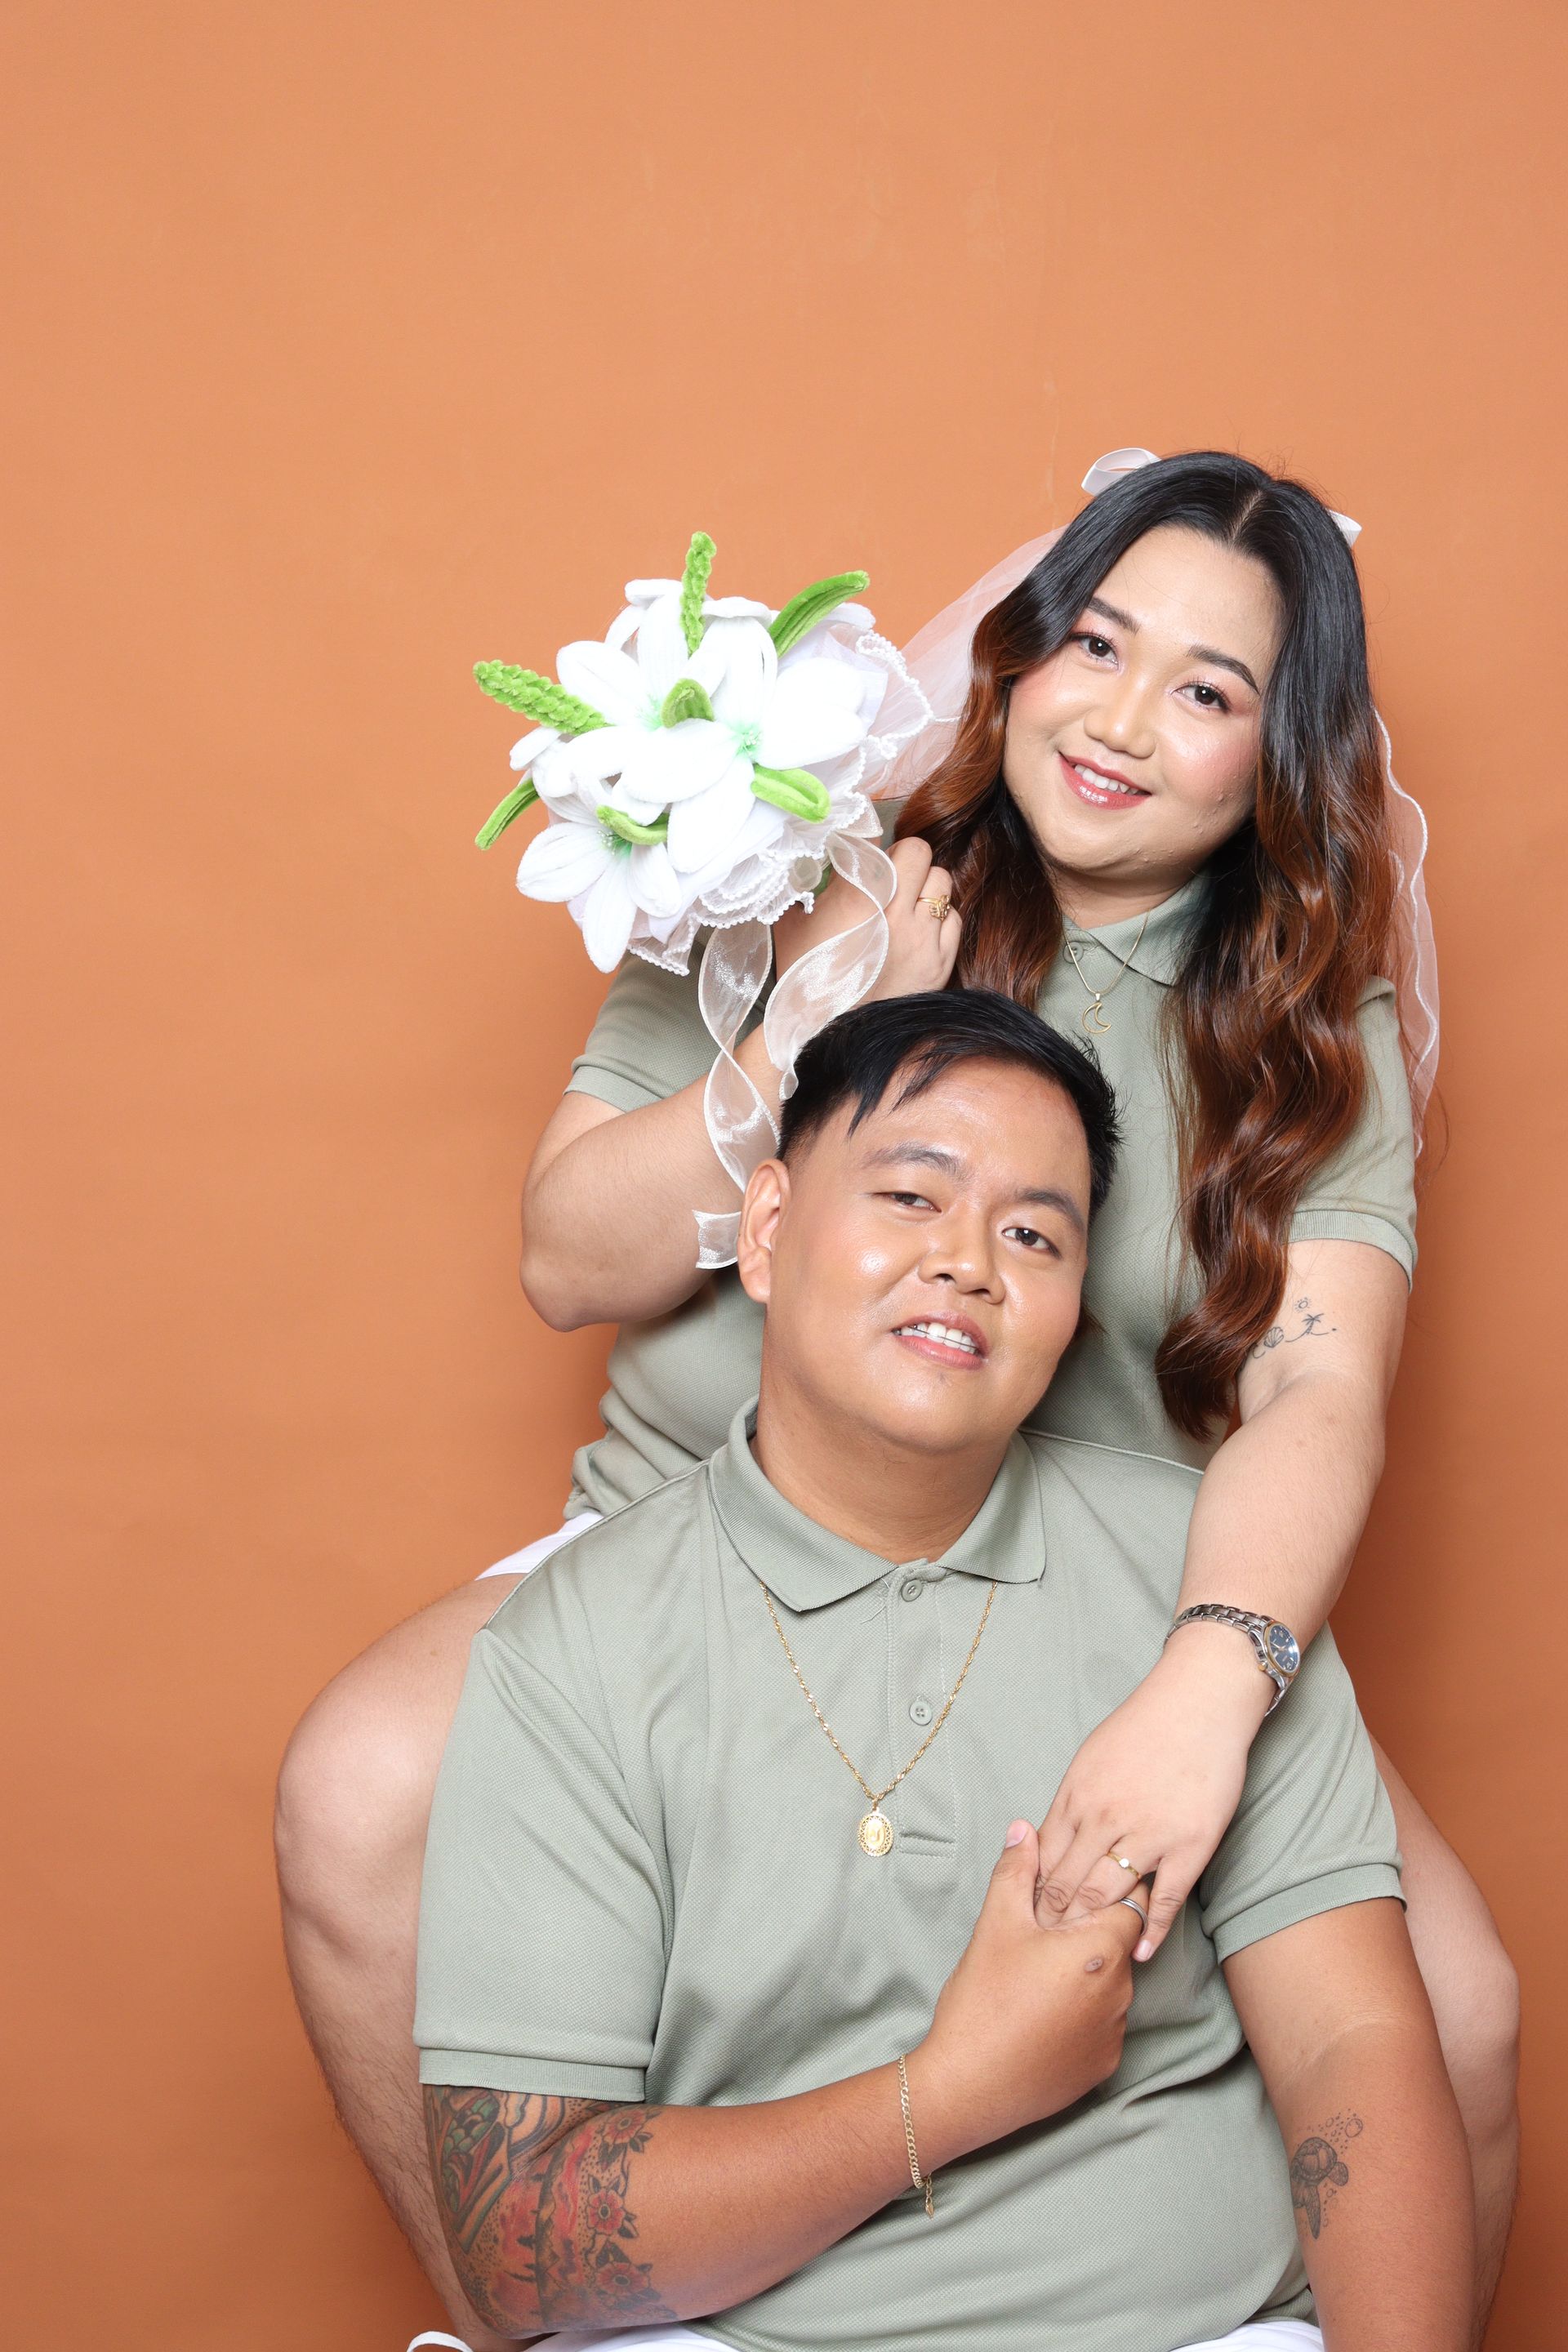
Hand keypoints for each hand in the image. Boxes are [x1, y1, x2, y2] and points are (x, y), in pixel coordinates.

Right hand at [772, 835, 960, 997]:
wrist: (831, 1035)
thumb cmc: (805, 979)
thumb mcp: (791, 926)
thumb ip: (805, 889)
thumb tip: (809, 864)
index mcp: (857, 895)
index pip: (872, 841)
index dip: (865, 844)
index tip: (859, 854)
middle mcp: (896, 909)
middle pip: (918, 850)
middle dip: (903, 858)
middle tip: (890, 875)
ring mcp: (923, 936)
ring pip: (942, 881)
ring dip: (925, 886)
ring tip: (906, 904)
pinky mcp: (941, 961)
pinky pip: (953, 918)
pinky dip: (939, 919)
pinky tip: (918, 932)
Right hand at [906, 1821, 1145, 2168]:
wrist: (969, 2086)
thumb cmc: (984, 2000)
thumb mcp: (996, 1924)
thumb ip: (1017, 1871)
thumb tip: (1025, 1828)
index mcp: (1100, 1951)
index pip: (1133, 1903)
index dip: (1109, 1891)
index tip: (1082, 1891)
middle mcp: (1121, 1993)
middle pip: (1119, 1946)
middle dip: (1090, 1934)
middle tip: (1046, 1935)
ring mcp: (1115, 2035)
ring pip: (1111, 1987)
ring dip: (1086, 1976)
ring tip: (1038, 1978)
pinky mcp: (1103, 2068)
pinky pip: (1103, 2027)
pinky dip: (1082, 2016)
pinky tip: (1043, 2015)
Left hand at [1032, 1632, 1271, 1960]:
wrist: (1199, 1701)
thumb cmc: (1145, 1726)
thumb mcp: (1091, 1758)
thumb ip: (1072, 1802)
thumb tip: (1048, 1841)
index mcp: (1077, 1795)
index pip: (1044, 1860)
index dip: (1032, 1897)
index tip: (1025, 1924)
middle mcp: (1105, 1818)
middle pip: (1069, 1885)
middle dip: (1053, 1923)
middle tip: (1044, 1955)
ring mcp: (1149, 1834)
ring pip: (1109, 1896)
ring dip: (1092, 1930)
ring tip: (1083, 1959)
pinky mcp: (1190, 1845)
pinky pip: (1166, 1899)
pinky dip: (1150, 1930)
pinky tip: (1141, 1952)